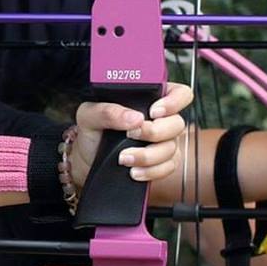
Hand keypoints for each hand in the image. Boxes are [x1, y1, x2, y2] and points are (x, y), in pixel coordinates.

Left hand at [70, 82, 191, 187]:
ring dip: (147, 155)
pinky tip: (133, 171)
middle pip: (177, 123)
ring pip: (171, 148)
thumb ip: (107, 111)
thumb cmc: (92, 130)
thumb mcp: (89, 115)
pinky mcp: (163, 162)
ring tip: (123, 158)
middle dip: (154, 132)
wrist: (87, 159)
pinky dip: (151, 171)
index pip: (179, 94)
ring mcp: (165, 141)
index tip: (153, 112)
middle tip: (130, 134)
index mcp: (150, 99)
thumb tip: (134, 118)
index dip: (174, 101)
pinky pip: (169, 167)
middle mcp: (162, 119)